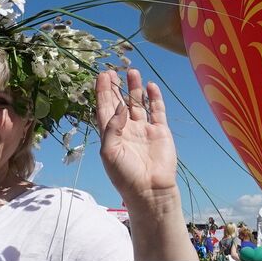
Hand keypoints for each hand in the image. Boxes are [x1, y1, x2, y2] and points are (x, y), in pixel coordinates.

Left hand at [95, 69, 177, 207]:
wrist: (150, 189)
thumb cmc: (125, 175)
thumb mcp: (109, 152)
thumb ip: (112, 127)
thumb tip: (120, 106)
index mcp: (111, 134)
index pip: (105, 108)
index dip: (102, 92)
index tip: (101, 76)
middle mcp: (127, 129)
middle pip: (120, 102)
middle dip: (116, 87)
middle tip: (113, 70)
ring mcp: (144, 129)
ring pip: (138, 103)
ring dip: (135, 88)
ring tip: (132, 71)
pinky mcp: (160, 131)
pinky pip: (157, 110)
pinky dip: (154, 98)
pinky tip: (150, 85)